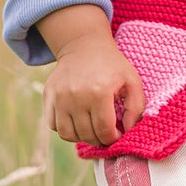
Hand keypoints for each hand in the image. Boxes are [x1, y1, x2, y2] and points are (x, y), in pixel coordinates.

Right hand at [35, 5, 144, 148]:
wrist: (84, 46)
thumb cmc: (111, 66)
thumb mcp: (132, 81)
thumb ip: (136, 108)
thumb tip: (128, 131)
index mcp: (100, 92)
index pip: (104, 131)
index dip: (113, 138)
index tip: (116, 134)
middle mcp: (76, 96)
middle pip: (87, 135)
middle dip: (99, 139)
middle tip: (105, 131)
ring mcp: (60, 96)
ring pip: (68, 135)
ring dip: (82, 136)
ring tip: (91, 127)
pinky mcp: (48, 95)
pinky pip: (54, 125)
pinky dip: (66, 128)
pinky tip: (77, 120)